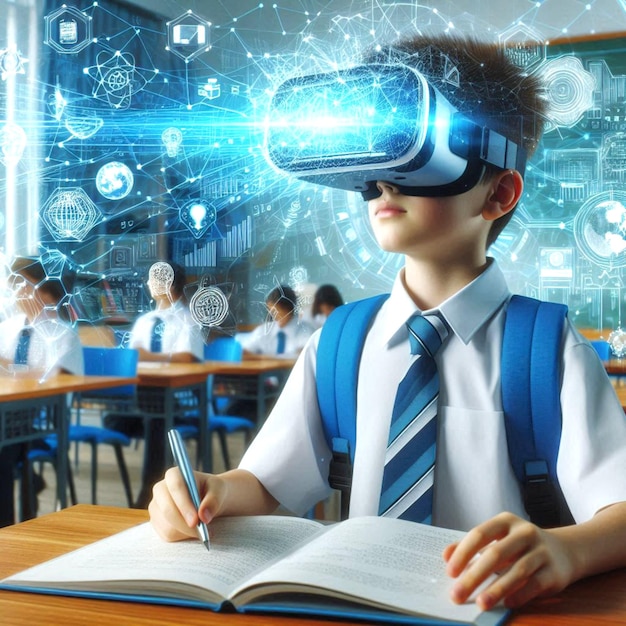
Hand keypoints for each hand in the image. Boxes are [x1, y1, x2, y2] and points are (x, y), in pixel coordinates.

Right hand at [148, 467, 226, 541]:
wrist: (207, 499)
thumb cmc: (212, 490)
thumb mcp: (218, 490)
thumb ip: (213, 500)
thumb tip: (204, 517)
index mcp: (174, 475)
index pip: (175, 487)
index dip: (184, 505)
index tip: (195, 521)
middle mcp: (160, 490)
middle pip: (167, 509)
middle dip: (184, 524)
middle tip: (202, 532)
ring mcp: (156, 507)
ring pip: (167, 526)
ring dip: (186, 532)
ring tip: (203, 530)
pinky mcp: (156, 523)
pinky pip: (167, 535)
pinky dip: (182, 537)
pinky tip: (193, 531)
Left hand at [442, 512, 575, 609]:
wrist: (565, 551)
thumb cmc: (520, 546)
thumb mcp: (497, 539)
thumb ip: (471, 546)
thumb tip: (446, 555)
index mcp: (505, 521)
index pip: (479, 534)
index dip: (463, 553)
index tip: (450, 572)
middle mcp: (524, 532)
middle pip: (495, 554)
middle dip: (474, 576)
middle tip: (457, 595)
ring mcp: (541, 551)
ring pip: (516, 571)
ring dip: (496, 589)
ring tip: (480, 603)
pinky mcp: (555, 571)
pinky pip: (535, 584)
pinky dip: (519, 595)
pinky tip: (506, 604)